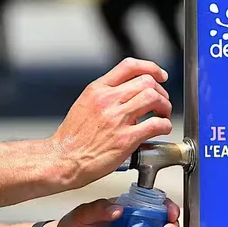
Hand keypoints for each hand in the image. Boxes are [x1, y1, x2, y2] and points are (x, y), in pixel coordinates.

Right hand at [50, 58, 173, 189]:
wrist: (62, 160)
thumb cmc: (72, 139)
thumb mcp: (85, 105)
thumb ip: (106, 97)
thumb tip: (128, 97)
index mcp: (98, 90)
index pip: (129, 66)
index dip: (151, 68)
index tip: (160, 75)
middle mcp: (108, 100)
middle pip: (146, 82)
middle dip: (161, 92)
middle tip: (162, 103)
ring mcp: (117, 119)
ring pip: (153, 98)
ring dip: (165, 106)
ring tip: (162, 115)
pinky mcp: (126, 139)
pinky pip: (156, 124)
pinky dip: (165, 125)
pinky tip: (162, 129)